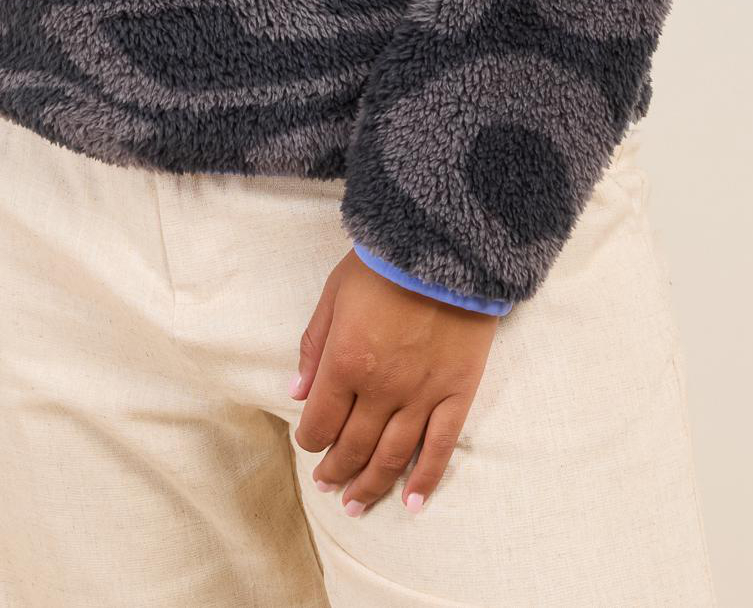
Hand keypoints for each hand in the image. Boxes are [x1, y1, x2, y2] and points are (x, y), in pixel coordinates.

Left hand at [289, 249, 498, 513]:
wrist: (447, 247)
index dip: (310, 439)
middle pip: (354, 446)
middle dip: (336, 470)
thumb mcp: (334, 294)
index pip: (319, 422)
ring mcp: (422, 396)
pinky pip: (440, 448)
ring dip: (371, 485)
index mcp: (345, 363)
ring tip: (357, 505)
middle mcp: (381, 389)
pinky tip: (411, 502)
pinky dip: (425, 479)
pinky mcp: (457, 394)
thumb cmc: (384, 264)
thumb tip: (296, 393)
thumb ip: (314, 346)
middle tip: (328, 486)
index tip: (309, 443)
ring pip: (392, 456)